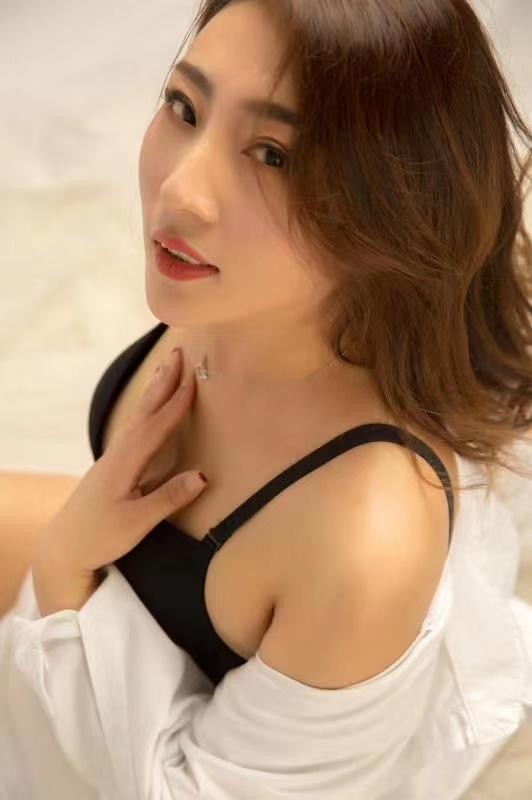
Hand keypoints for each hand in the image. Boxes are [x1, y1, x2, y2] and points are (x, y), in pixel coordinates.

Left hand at [33, 347, 206, 582]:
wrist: (63, 550)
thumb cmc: (98, 538)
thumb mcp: (136, 523)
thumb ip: (169, 499)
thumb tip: (203, 476)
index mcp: (124, 464)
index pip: (156, 427)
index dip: (176, 404)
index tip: (194, 380)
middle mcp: (116, 455)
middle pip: (143, 412)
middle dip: (162, 382)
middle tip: (177, 354)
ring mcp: (111, 460)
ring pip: (136, 417)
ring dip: (153, 392)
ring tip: (164, 371)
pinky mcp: (111, 468)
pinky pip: (132, 429)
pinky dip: (144, 411)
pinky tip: (148, 411)